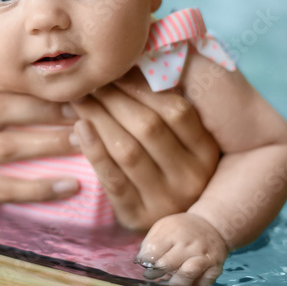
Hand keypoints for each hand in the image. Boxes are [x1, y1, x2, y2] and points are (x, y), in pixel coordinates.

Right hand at [0, 66, 80, 203]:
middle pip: (0, 108)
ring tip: (83, 143)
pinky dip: (38, 189)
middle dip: (45, 110)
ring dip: (47, 144)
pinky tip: (70, 186)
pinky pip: (1, 189)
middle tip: (85, 112)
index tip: (68, 82)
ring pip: (4, 147)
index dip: (30, 80)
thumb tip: (49, 63)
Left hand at [71, 66, 219, 229]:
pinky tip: (79, 127)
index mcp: (207, 153)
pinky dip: (93, 150)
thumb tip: (149, 54)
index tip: (117, 68)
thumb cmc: (171, 168)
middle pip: (148, 126)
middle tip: (91, 79)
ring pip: (127, 150)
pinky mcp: (137, 217)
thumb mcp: (186, 143)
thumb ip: (172, 107)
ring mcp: (165, 201)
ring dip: (99, 117)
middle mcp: (192, 177)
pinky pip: (112, 179)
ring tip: (80, 97)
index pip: (177, 110)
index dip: (142, 85)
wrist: (173, 232)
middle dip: (114, 97)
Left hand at [136, 212, 227, 285]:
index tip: (144, 263)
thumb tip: (141, 261)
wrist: (212, 226)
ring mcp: (203, 257)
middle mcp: (189, 245)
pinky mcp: (215, 268)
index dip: (145, 260)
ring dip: (173, 283)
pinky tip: (184, 283)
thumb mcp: (164, 226)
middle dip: (155, 273)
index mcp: (173, 233)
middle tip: (152, 275)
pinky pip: (201, 285)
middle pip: (167, 265)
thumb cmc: (181, 229)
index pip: (153, 251)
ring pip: (186, 275)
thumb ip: (151, 242)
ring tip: (167, 281)